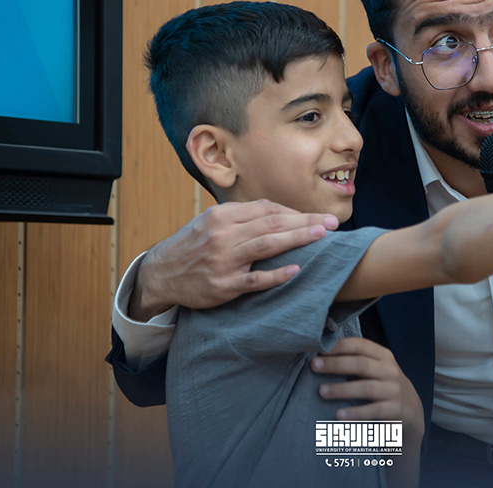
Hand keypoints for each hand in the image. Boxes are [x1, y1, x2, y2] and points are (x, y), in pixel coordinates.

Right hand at [129, 199, 338, 319]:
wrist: (160, 274)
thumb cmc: (192, 246)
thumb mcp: (211, 222)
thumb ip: (241, 217)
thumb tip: (278, 214)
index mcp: (222, 216)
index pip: (266, 209)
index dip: (294, 211)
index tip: (316, 215)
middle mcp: (223, 235)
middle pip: (272, 223)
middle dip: (305, 221)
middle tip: (332, 223)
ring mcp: (223, 260)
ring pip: (266, 245)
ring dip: (297, 239)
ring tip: (321, 236)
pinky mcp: (223, 285)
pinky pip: (254, 280)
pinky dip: (275, 275)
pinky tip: (295, 271)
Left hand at [311, 338, 424, 435]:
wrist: (411, 411)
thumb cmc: (384, 386)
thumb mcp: (376, 369)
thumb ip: (356, 361)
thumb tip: (321, 355)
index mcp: (383, 356)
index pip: (360, 345)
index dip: (339, 346)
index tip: (319, 348)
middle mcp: (390, 370)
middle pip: (361, 364)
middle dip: (336, 364)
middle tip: (314, 366)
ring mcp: (394, 390)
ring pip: (366, 387)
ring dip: (342, 389)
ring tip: (322, 391)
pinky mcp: (396, 409)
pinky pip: (374, 410)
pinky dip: (356, 412)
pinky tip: (339, 415)